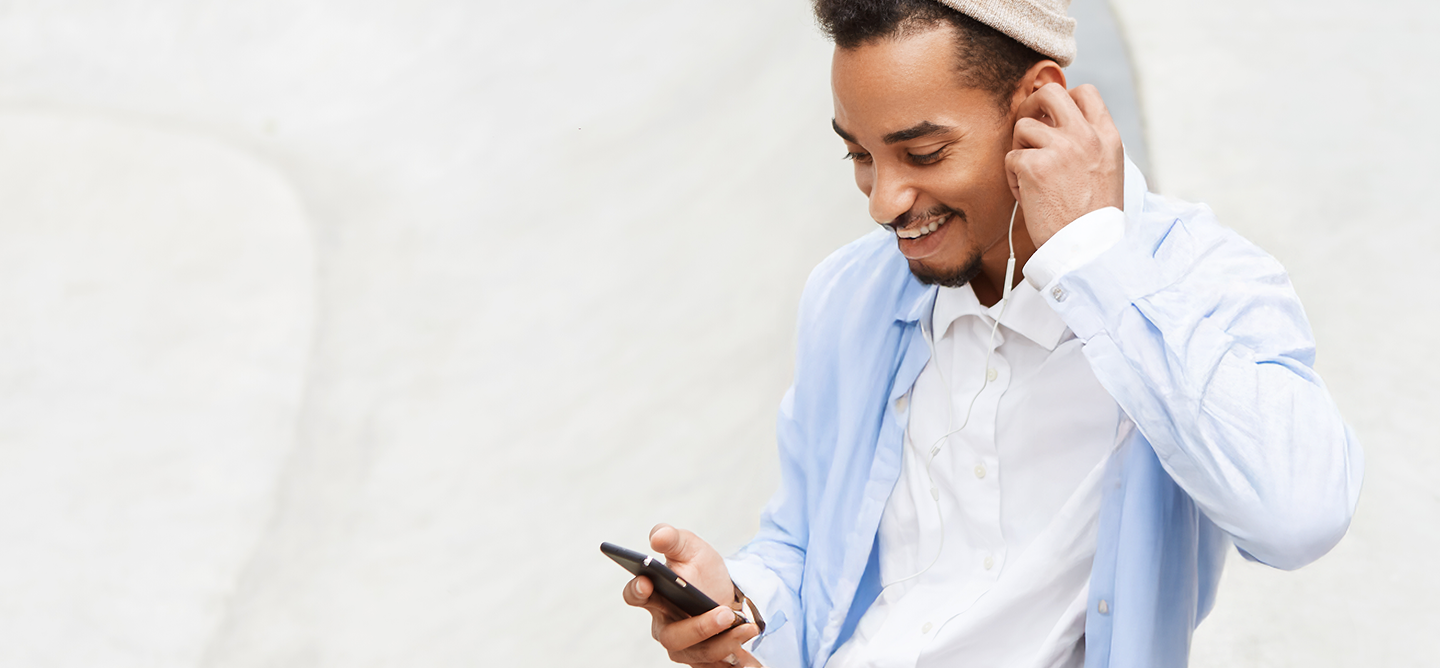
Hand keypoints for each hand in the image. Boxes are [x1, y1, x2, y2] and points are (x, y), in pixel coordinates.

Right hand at [621, 524, 762, 666]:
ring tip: (747, 628)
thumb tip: (657, 536)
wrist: (726, 590)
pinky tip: (750, 655)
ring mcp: (685, 646)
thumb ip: (672, 538)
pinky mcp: (704, 659)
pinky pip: (716, 664)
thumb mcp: (691, 548)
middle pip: (672, 636)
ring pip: (698, 653)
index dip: (637, 591)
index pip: (636, 595)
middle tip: (724, 614)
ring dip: (723, 642)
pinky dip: (734, 659)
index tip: (646, 583)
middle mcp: (665, 625)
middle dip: (699, 628)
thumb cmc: (701, 570)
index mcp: (654, 596)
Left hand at [1005, 83, 1124, 246]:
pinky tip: (1027, 196)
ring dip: (1021, 150)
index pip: (1086, 92)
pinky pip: (1011, 157)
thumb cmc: (1094, 218)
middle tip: (1028, 128)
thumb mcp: (1108, 171)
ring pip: (1023, 126)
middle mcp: (1086, 136)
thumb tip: (1059, 124)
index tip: (1054, 119)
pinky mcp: (1035, 166)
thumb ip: (1090, 144)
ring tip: (1030, 177)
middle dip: (1032, 105)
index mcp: (1107, 137)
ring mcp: (1060, 148)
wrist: (1088, 248)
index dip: (1064, 100)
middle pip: (1050, 92)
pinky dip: (1013, 178)